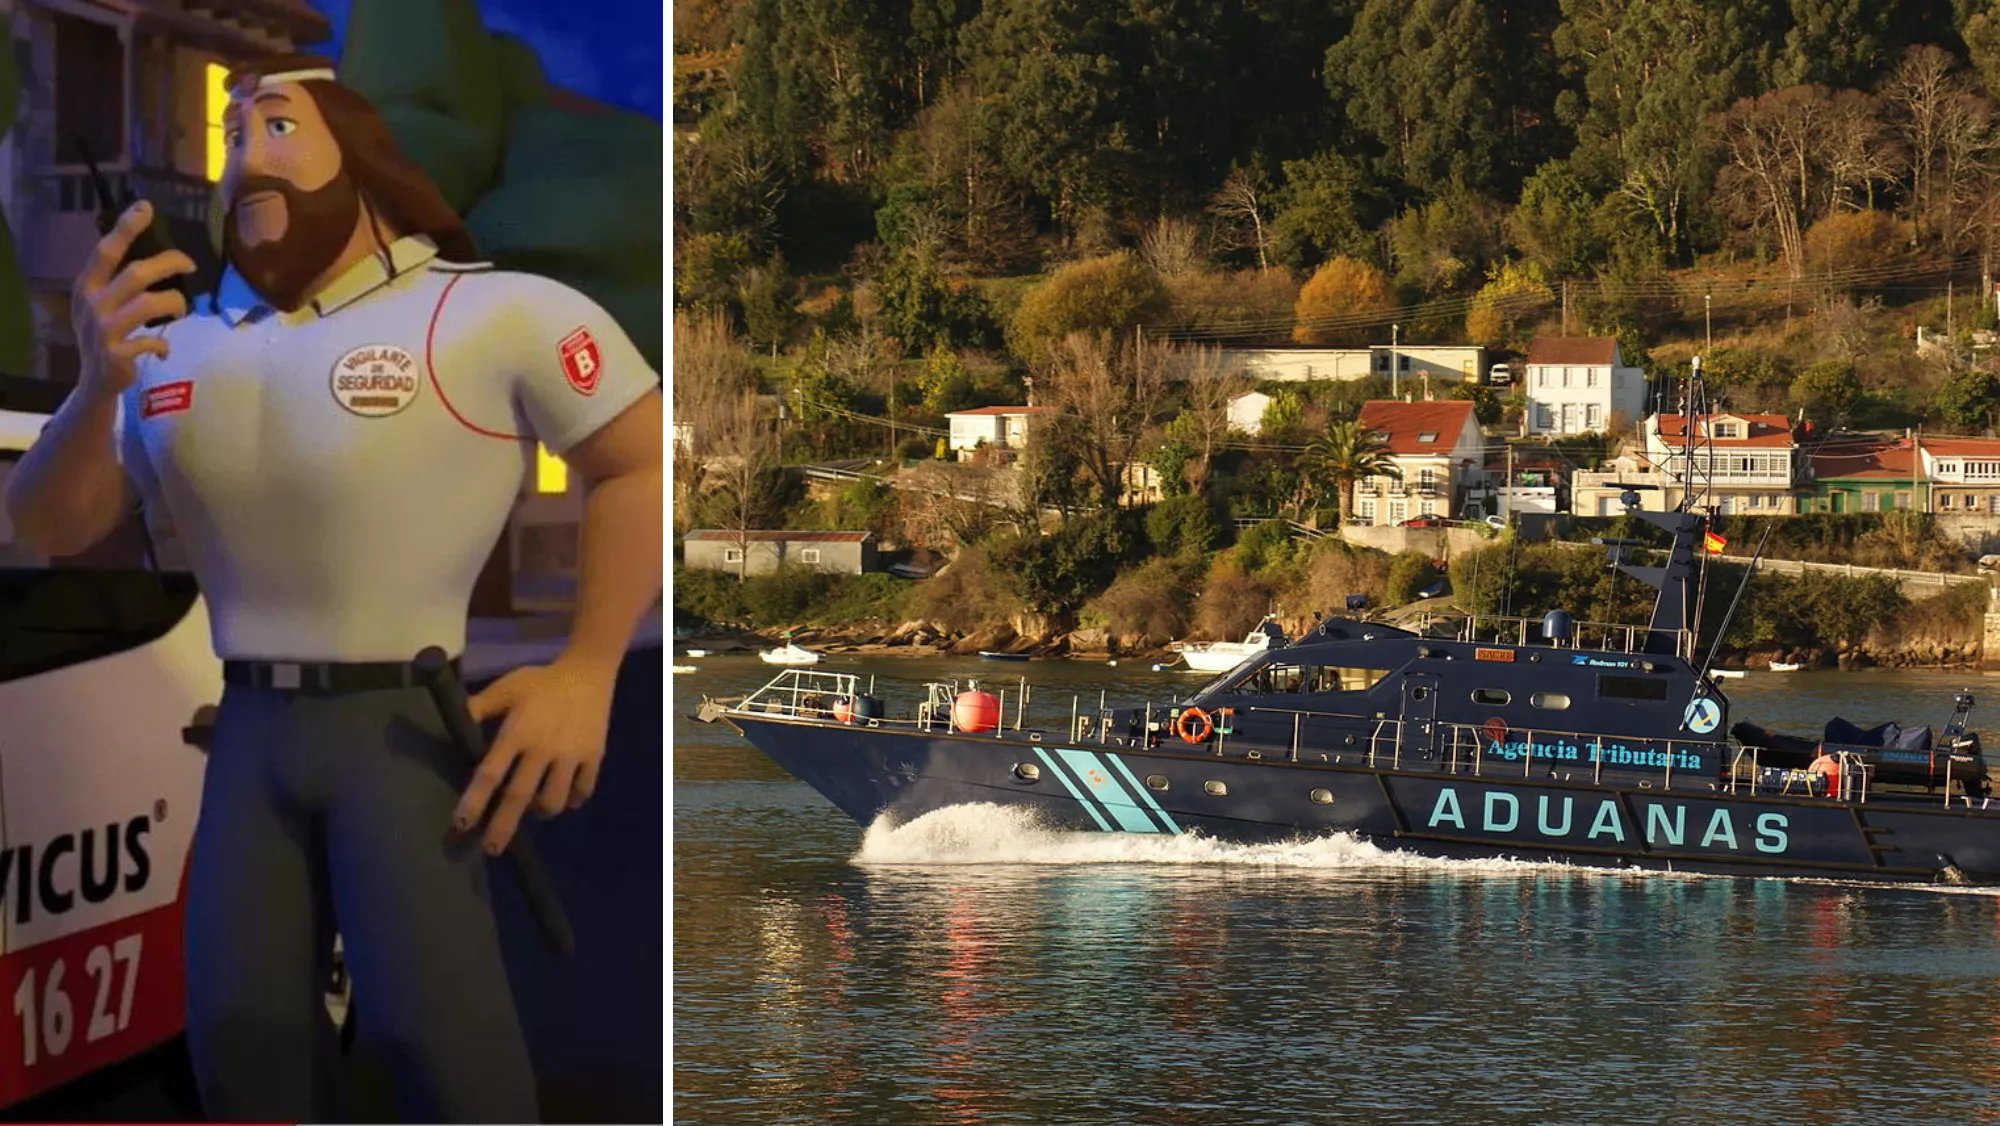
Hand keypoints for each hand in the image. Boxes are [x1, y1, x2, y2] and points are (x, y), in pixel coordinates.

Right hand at [70, 201, 195, 400]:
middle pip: (136, 273)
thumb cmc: (107, 334)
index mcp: (87, 286)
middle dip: (168, 263)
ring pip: (149, 304)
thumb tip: (157, 253)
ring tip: (181, 309)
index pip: (106, 251)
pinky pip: (152, 342)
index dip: (126, 228)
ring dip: (174, 303)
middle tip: (190, 264)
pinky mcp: (117, 354)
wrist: (95, 380)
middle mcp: (92, 304)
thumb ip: (119, 281)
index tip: (146, 207)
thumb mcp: (102, 304)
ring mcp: (104, 330)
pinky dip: (163, 345)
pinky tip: (163, 349)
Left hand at [452, 658, 616, 854]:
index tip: (461, 826)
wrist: (588, 671)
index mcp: (517, 732)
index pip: (490, 774)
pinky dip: (571, 800)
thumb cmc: (541, 681)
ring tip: (533, 807)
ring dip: (539, 811)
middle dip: (503, 827)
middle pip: (520, 797)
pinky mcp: (594, 757)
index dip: (474, 802)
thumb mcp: (506, 688)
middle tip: (491, 849)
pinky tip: (564, 796)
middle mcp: (543, 748)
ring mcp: (571, 755)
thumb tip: (451, 724)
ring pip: (554, 801)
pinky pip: (582, 791)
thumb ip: (478, 708)